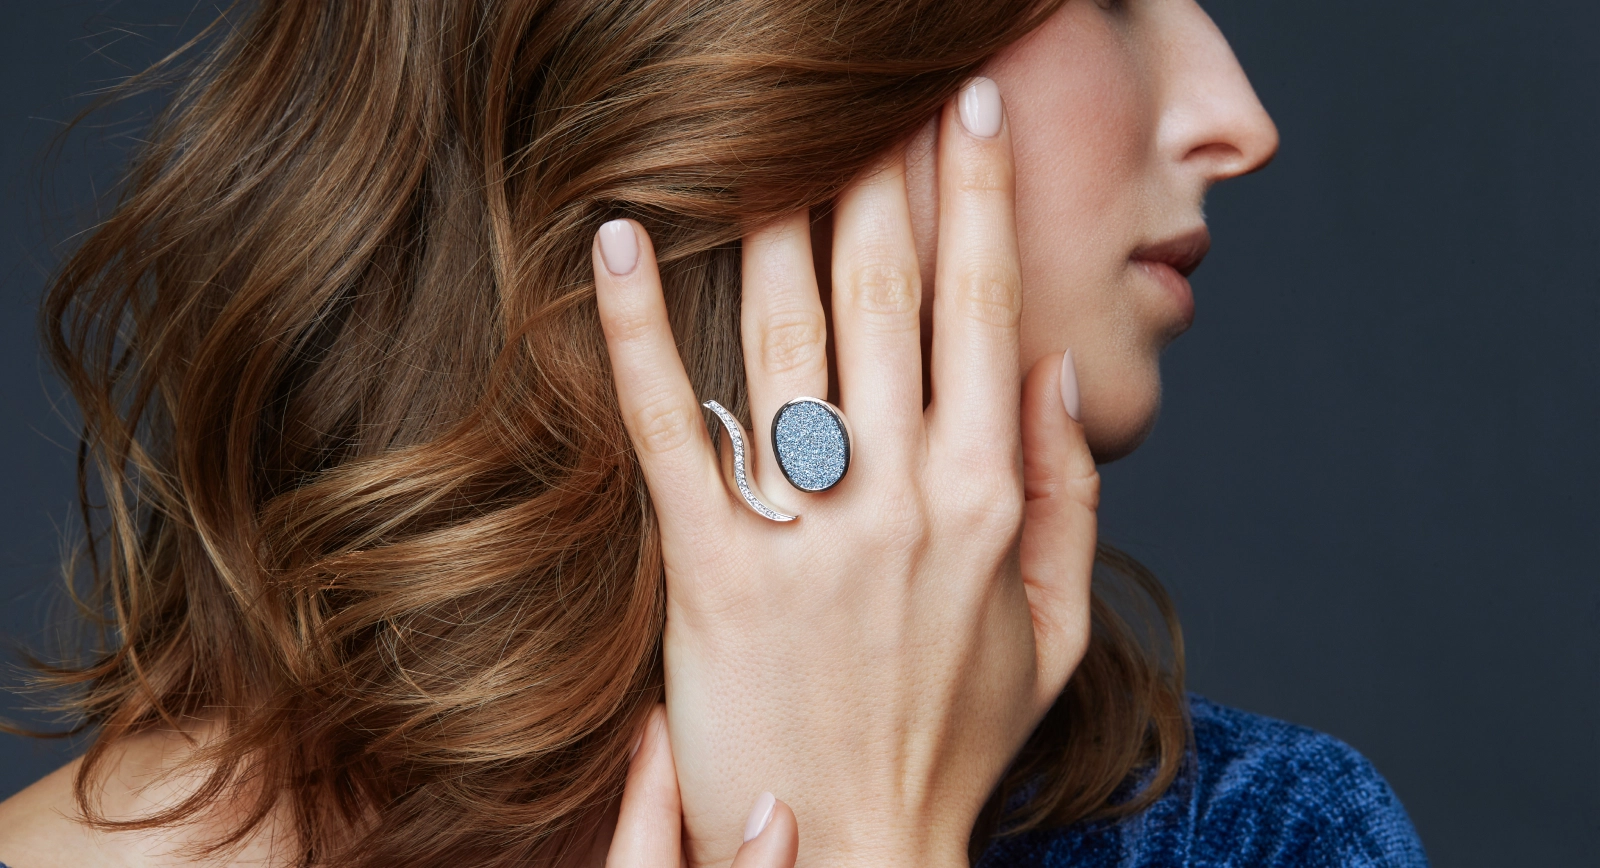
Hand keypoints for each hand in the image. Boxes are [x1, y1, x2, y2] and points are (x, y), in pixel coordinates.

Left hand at [592, 79, 1096, 867]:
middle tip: (869, 82)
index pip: (985, 306)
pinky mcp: (717, 579)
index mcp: (990, 496)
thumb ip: (1067, 492)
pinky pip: (671, 432)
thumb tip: (1047, 363)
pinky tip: (618, 241)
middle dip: (880, 168)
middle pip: (888, 292)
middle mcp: (907, 497)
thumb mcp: (1057, 624)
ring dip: (777, 213)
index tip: (969, 109)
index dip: (976, 195)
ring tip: (762, 120)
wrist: (867, 853)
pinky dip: (640, 329)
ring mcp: (810, 536)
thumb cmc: (959, 740)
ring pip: (789, 338)